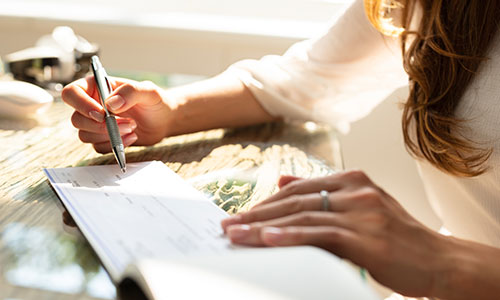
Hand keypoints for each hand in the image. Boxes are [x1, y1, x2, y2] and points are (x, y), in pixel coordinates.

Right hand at [62, 76, 171, 152]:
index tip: (102, 114)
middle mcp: (92, 105)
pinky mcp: (103, 138)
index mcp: (96, 87)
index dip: (81, 105)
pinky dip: (114, 145)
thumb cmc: (156, 101)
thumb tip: (110, 104)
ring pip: (84, 135)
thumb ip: (130, 92)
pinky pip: (97, 147)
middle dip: (101, 126)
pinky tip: (132, 137)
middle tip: (127, 123)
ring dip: (109, 135)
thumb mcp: (148, 91)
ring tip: (132, 127)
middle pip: (76, 119)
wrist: (164, 120)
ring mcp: (96, 123)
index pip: (72, 93)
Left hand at [221, 170, 449, 297]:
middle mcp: (355, 190)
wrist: (439, 259)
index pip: (297, 188)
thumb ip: (323, 192)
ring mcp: (361, 211)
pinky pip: (320, 234)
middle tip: (228, 225)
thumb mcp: (361, 206)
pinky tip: (268, 239)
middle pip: (294, 200)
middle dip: (257, 214)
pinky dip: (291, 235)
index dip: (266, 201)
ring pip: (302, 216)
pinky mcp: (366, 235)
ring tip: (236, 235)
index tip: (241, 214)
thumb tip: (282, 181)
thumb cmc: (397, 237)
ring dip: (264, 226)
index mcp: (352, 180)